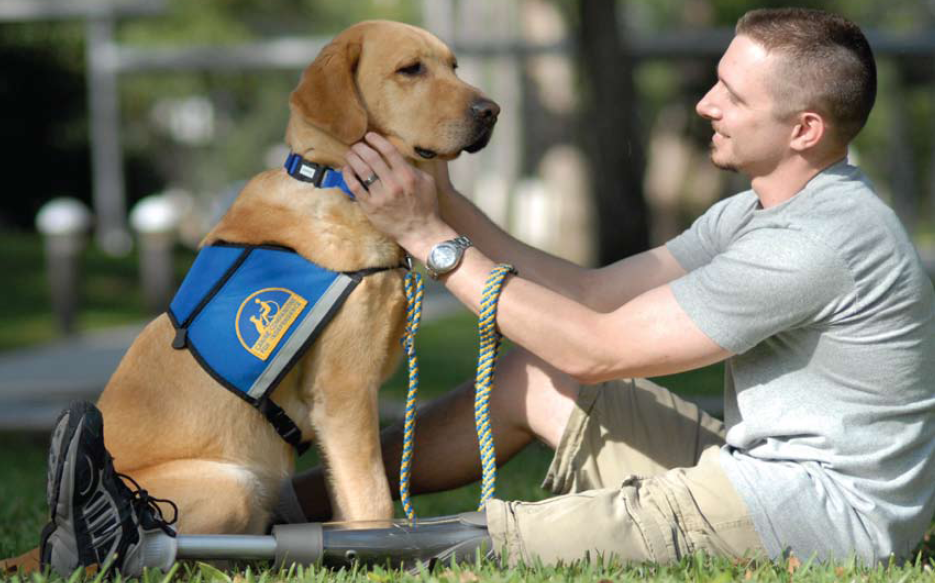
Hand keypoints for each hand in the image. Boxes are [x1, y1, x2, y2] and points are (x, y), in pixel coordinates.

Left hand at [343, 133, 452, 252]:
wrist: (420, 231)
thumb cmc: (426, 206)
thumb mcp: (427, 182)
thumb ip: (412, 167)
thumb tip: (398, 156)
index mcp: (407, 175)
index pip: (388, 151)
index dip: (377, 140)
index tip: (369, 136)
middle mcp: (393, 184)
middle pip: (372, 158)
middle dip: (361, 147)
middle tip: (357, 144)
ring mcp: (380, 196)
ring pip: (362, 170)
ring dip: (353, 158)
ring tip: (350, 153)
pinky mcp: (370, 207)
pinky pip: (355, 188)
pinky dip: (348, 175)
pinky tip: (346, 169)